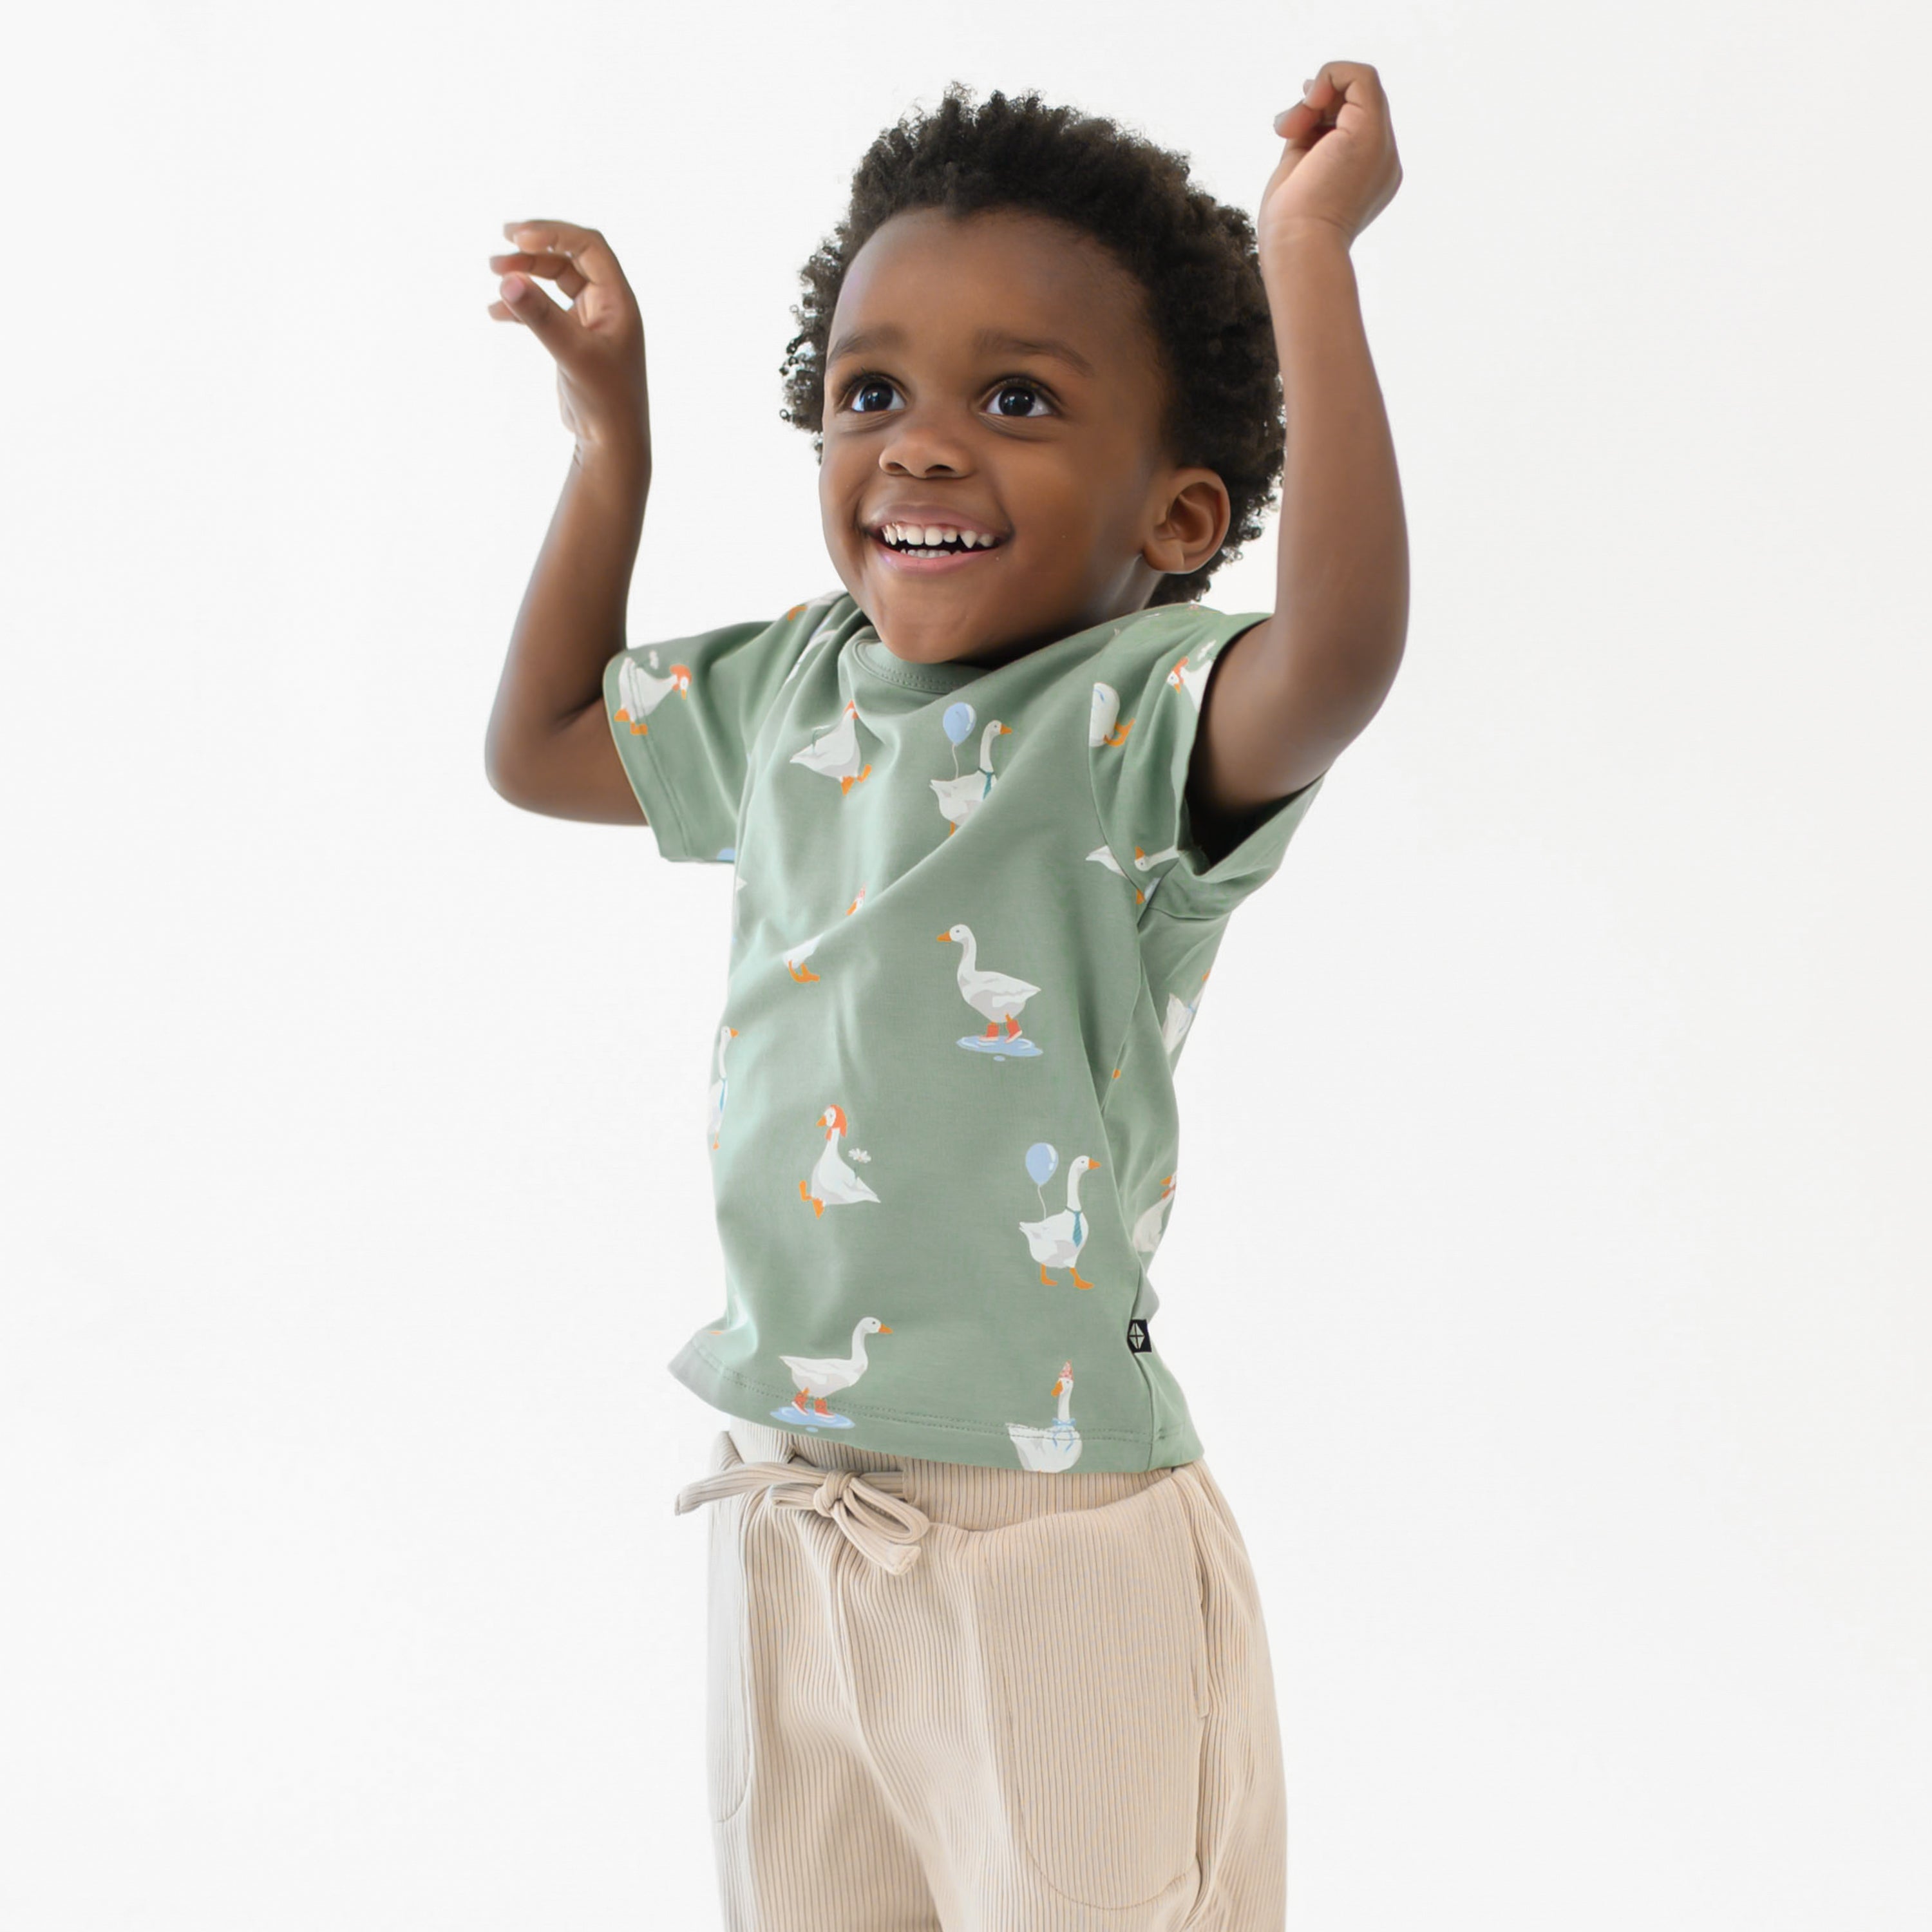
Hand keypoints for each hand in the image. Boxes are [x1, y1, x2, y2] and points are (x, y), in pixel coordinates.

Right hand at [487, 219, 650, 456]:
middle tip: (499, 249)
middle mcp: (607, 305)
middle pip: (568, 258)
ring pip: (555, 281)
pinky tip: (495, 312)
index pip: (588, 247)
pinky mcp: (574, 339)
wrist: (611, 442)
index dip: (553, 234)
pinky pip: (546, 309)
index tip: (517, 238)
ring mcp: (590, 321)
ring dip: (525, 274)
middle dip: (533, 251)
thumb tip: (507, 280)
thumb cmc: (604, 400)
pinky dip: (522, 306)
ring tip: (493, 272)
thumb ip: (540, 317)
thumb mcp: (572, 354)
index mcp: (618, 300)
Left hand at [1259, 62, 1401, 256]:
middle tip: (1287, 128)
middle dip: (1315, 103)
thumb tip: (1311, 91)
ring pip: (1360, 85)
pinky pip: (1361, 75)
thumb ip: (1309, 132)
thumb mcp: (1299, 167)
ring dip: (1316, 95)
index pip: (1351, 120)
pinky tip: (1308, 100)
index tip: (1293, 124)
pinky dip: (1330, 75)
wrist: (1298, 249)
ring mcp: (1382, 146)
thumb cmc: (1290, 226)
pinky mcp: (1372, 133)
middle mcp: (1383, 159)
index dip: (1321, 110)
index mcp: (1368, 173)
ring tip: (1291, 127)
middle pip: (1356, 101)